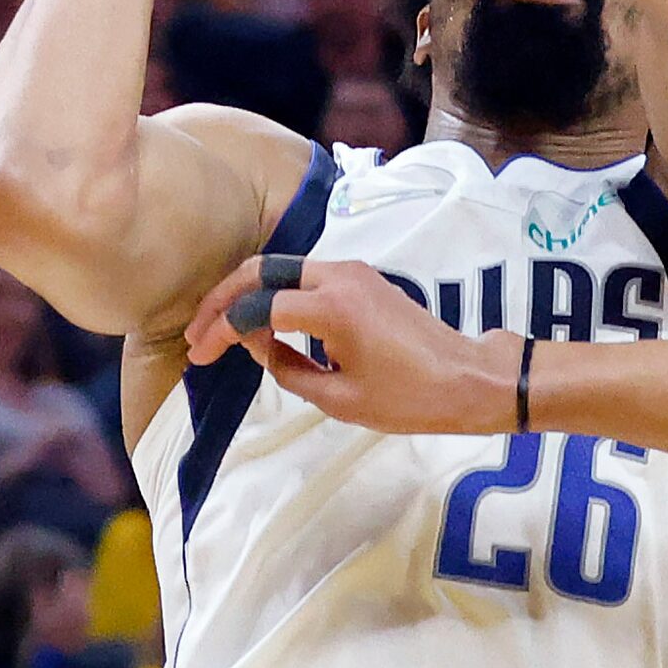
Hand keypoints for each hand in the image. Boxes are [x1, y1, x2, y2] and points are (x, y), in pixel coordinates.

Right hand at [183, 257, 519, 433]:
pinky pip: (306, 278)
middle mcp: (339, 276)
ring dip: (248, 294)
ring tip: (224, 332)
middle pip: (261, 270)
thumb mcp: (339, 398)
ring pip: (282, 269)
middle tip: (198, 333)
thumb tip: (257, 345)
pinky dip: (277, 295)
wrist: (469, 379)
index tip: (200, 355)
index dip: (220, 330)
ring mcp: (354, 272)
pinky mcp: (363, 279)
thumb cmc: (410, 398)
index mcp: (332, 307)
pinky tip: (264, 327)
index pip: (256, 307)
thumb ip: (287, 368)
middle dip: (223, 299)